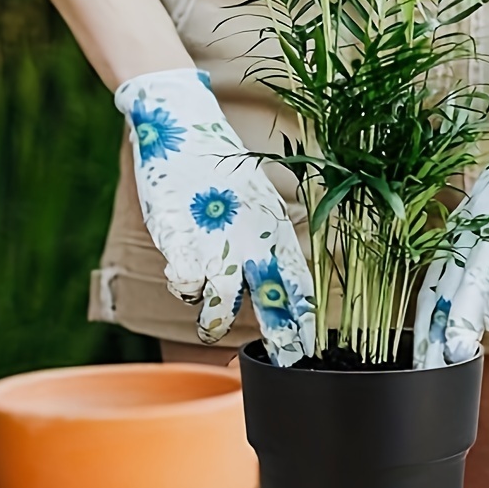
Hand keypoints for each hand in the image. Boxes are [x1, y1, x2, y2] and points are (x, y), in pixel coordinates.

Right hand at [115, 69, 313, 366]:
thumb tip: (280, 284)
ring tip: (212, 325)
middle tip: (284, 361)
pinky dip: (184, 286)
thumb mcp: (259, 204)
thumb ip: (268, 244)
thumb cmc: (223, 170)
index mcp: (277, 232)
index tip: (309, 351)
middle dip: (280, 340)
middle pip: (272, 304)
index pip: (300, 289)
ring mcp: (216, 242)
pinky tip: (184, 276)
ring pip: (221, 307)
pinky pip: (185, 284)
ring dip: (215, 323)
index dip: (305, 323)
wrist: (183, 126)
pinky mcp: (179, 239)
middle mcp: (252, 242)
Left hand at [413, 60, 488, 368]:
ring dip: (463, 319)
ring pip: (476, 278)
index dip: (425, 323)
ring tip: (451, 356)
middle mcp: (476, 230)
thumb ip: (485, 248)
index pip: (436, 285)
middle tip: (423, 372)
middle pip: (448, 289)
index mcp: (464, 232)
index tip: (417, 360)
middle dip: (436, 333)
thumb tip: (475, 289)